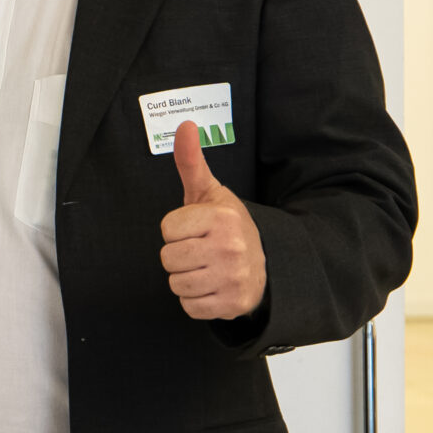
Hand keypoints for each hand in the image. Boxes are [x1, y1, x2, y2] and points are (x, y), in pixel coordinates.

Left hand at [160, 120, 266, 321]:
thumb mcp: (209, 193)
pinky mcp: (234, 305)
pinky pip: (190, 307)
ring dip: (186, 279)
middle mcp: (230, 248)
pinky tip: (212, 286)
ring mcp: (234, 278)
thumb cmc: (226, 226)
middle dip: (178, 256)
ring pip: (176, 284)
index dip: (176, 230)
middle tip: (200, 251)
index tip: (195, 229)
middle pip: (168, 259)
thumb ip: (191, 162)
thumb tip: (185, 126)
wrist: (265, 263)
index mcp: (221, 218)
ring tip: (206, 268)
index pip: (167, 229)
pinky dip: (196, 301)